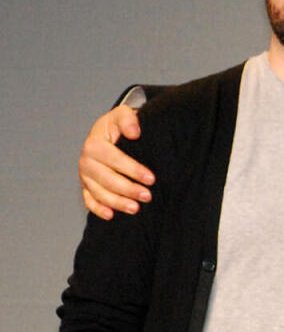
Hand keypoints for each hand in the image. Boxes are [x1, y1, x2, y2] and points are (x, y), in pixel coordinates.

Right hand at [79, 105, 153, 219]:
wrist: (109, 133)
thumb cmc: (118, 126)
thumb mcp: (123, 115)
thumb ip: (128, 119)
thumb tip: (134, 132)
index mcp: (94, 144)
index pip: (114, 159)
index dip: (132, 170)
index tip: (151, 178)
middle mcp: (86, 161)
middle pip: (106, 179)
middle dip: (128, 189)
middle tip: (147, 197)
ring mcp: (85, 175)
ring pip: (99, 192)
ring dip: (117, 202)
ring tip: (136, 208)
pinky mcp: (86, 185)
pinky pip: (89, 200)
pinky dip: (98, 209)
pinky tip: (111, 215)